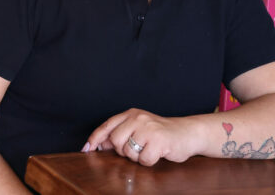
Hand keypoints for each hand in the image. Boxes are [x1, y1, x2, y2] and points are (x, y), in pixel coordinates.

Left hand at [84, 109, 200, 164]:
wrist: (187, 133)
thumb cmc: (161, 133)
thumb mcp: (138, 128)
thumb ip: (120, 133)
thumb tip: (98, 144)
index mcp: (131, 114)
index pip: (107, 125)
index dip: (95, 138)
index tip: (87, 148)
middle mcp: (138, 118)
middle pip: (115, 141)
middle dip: (124, 150)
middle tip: (138, 148)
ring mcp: (148, 128)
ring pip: (128, 152)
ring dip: (137, 157)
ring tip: (148, 149)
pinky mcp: (158, 140)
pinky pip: (143, 159)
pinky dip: (149, 161)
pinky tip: (157, 153)